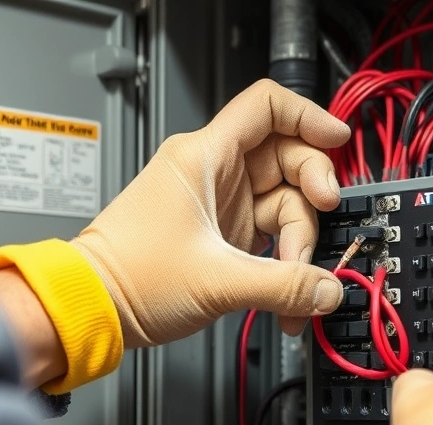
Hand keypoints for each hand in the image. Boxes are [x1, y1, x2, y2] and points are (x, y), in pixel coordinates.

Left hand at [71, 80, 349, 347]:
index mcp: (204, 157)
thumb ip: (284, 286)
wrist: (95, 308)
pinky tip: (287, 297)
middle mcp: (215, 174)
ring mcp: (222, 205)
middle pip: (289, 161)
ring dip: (299, 247)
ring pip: (286, 206)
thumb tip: (328, 290)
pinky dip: (285, 267)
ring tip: (292, 287)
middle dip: (312, 198)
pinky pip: (273, 238)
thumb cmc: (129, 276)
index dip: (308, 116)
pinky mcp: (225, 236)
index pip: (266, 107)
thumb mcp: (217, 280)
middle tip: (318, 230)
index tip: (337, 140)